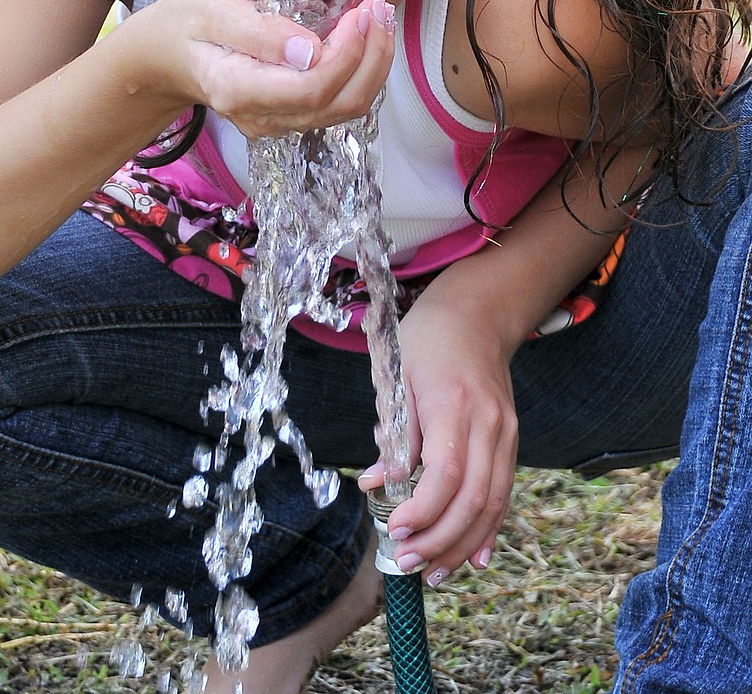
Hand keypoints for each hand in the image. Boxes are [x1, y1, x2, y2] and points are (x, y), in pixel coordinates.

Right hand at [137, 0, 396, 136]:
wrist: (166, 56)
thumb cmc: (186, 24)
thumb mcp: (210, 8)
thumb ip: (259, 31)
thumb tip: (310, 50)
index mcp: (239, 89)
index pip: (313, 87)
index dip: (348, 53)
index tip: (360, 12)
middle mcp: (263, 116)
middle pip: (340, 102)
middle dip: (371, 56)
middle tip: (380, 8)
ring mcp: (279, 121)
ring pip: (346, 107)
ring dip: (373, 63)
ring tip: (378, 16)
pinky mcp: (292, 114)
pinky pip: (340, 101)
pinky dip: (362, 70)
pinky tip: (364, 36)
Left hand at [358, 284, 518, 582]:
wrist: (476, 315)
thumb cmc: (427, 341)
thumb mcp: (397, 377)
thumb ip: (393, 433)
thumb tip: (376, 484)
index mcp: (454, 404)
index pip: (446, 473)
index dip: (423, 510)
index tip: (394, 529)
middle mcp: (488, 423)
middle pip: (474, 498)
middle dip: (440, 539)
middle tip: (406, 561)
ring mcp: (506, 433)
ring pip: (493, 503)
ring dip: (462, 545)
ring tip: (432, 572)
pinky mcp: (511, 440)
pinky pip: (503, 493)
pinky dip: (488, 529)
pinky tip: (471, 557)